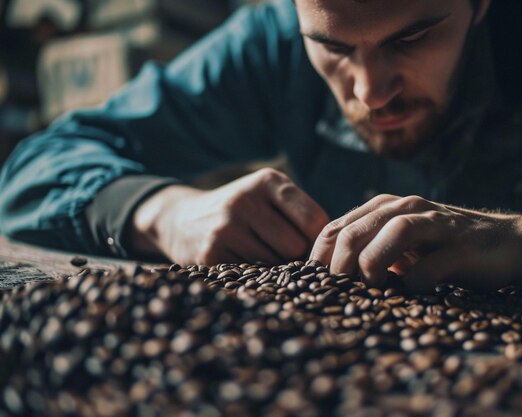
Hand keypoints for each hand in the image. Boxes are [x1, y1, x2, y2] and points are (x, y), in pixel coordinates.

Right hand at [130, 168, 328, 264]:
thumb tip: (336, 251)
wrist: (183, 219)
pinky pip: (253, 276)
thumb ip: (302, 215)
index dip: (317, 239)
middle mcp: (245, 200)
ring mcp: (225, 227)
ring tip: (262, 256)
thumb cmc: (244, 211)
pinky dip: (256, 276)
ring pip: (276, 265)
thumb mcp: (270, 196)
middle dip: (296, 256)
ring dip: (275, 268)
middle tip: (283, 254)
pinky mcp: (211, 254)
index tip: (308, 244)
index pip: (315, 220)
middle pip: (296, 246)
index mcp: (268, 181)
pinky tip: (245, 263)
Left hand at [309, 194, 521, 293]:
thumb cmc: (446, 248)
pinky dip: (414, 283)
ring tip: (370, 293)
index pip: (334, 229)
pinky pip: (429, 265)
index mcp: (385, 208)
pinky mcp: (461, 246)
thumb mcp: (402, 245)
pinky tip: (410, 295)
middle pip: (354, 232)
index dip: (318, 261)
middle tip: (340, 297)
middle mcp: (406, 208)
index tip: (316, 289)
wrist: (509, 242)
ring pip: (390, 234)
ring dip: (371, 268)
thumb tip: (330, 279)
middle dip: (339, 270)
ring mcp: (435, 224)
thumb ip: (370, 250)